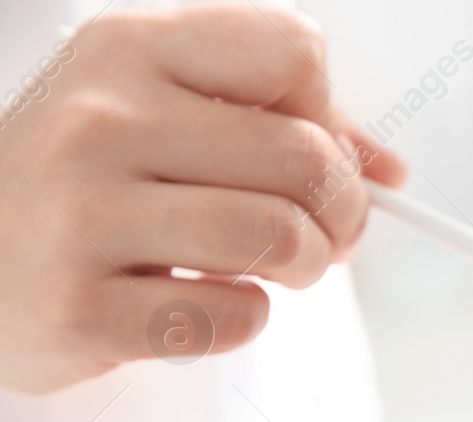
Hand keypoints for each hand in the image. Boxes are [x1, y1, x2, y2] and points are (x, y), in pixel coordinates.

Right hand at [0, 3, 407, 391]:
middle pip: (306, 157)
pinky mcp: (81, 307)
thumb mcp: (161, 118)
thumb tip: (391, 170)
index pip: (293, 51)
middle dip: (342, 212)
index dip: (326, 113)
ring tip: (274, 270)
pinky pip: (235, 316)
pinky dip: (247, 320)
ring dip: (305, 268)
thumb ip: (280, 126)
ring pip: (280, 237)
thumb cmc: (87, 188)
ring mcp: (82, 213)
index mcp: (129, 50)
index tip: (306, 150)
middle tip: (321, 237)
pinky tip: (206, 305)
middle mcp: (100, 119)